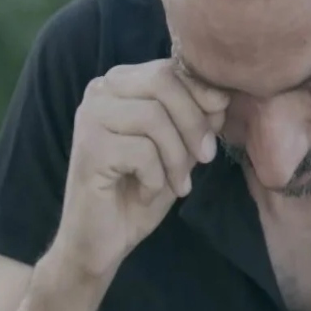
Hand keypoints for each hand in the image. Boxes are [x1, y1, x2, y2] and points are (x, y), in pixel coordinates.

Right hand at [49, 59, 228, 280]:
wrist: (101, 241)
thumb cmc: (140, 189)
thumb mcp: (179, 148)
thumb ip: (197, 118)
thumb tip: (221, 96)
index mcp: (120, 83)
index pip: (169, 69)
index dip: (202, 94)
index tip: (217, 127)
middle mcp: (100, 91)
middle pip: (162, 82)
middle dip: (193, 123)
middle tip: (205, 158)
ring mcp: (90, 117)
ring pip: (154, 117)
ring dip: (177, 158)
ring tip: (177, 184)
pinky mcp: (89, 148)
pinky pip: (142, 151)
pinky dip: (155, 178)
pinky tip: (146, 194)